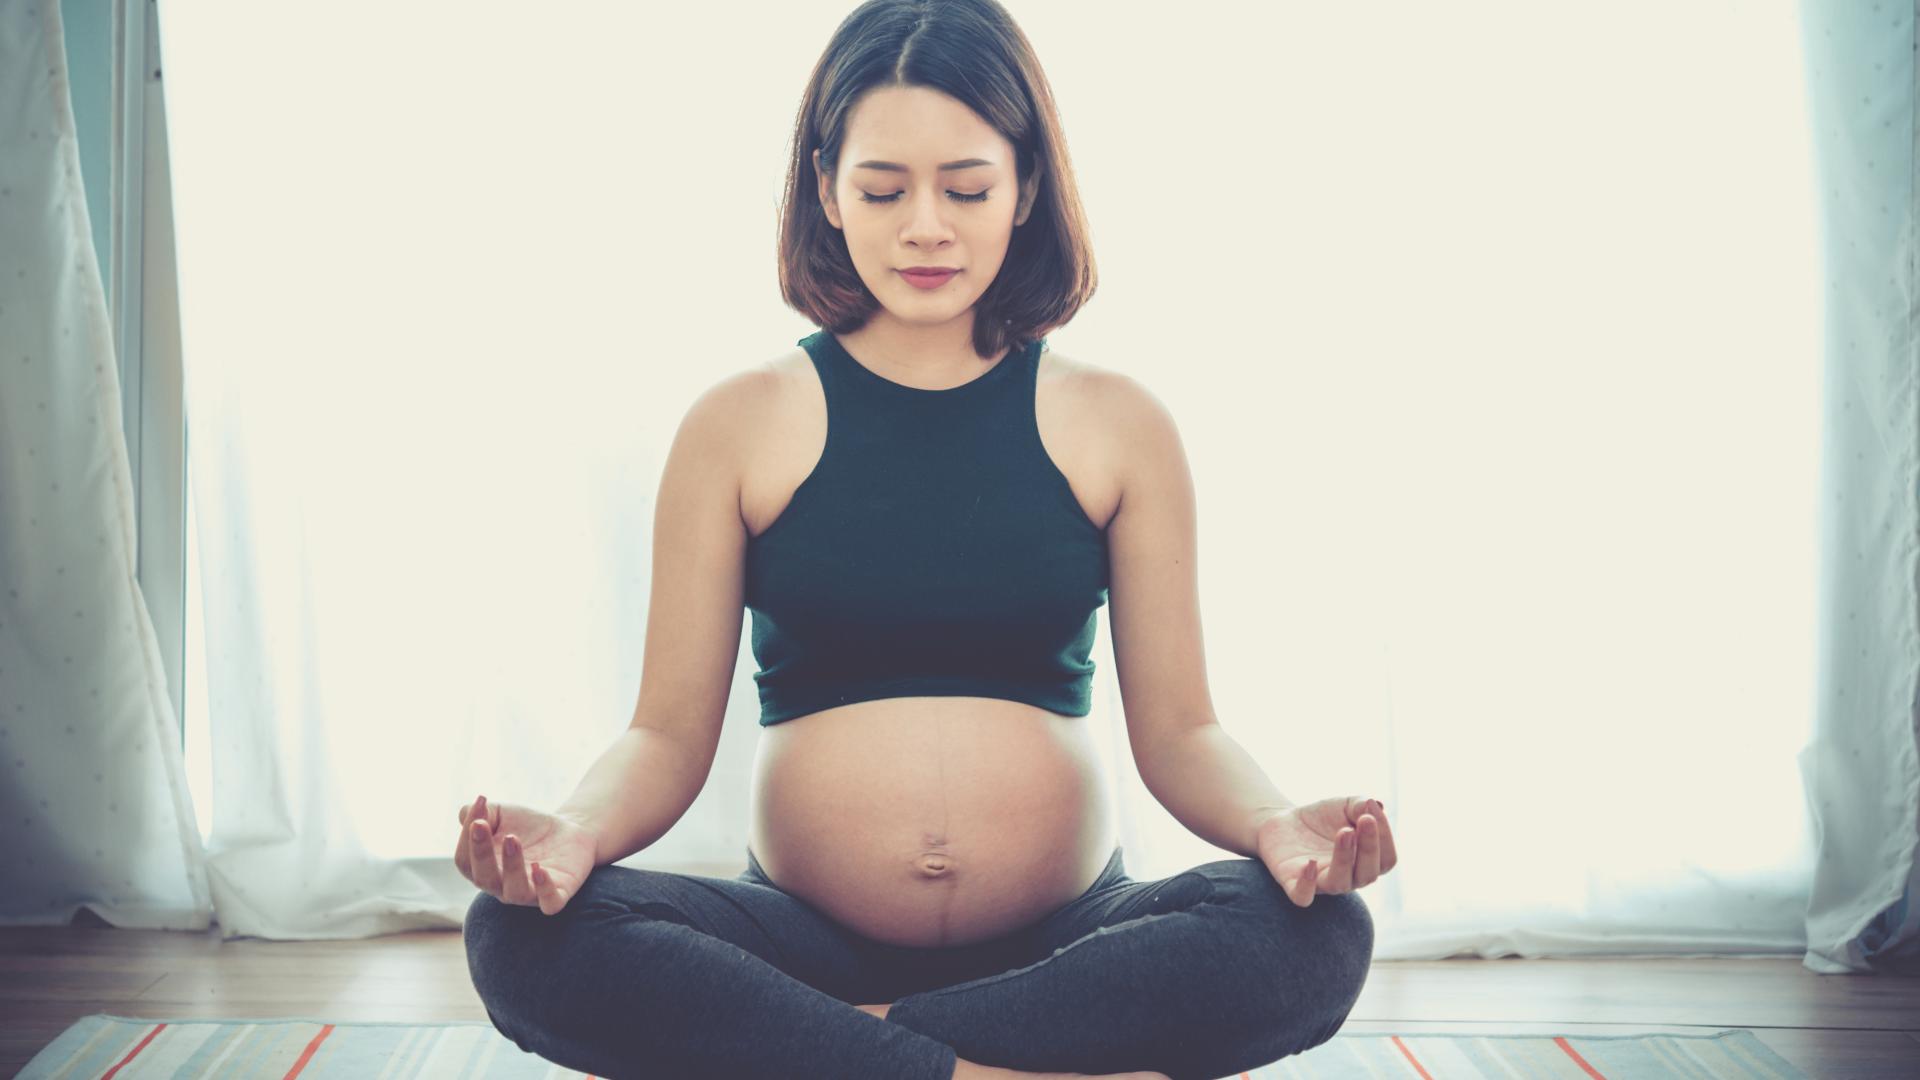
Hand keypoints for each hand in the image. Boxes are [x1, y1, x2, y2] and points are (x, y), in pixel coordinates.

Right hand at [454, 794, 599, 915]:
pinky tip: (540, 868)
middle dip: (481, 853)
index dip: (467, 836)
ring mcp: (530, 894)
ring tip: (512, 838)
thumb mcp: (501, 813)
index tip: (480, 804)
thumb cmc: (527, 825)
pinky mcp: (558, 894)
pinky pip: (550, 903)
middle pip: (484, 879)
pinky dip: (544, 890)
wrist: (569, 829)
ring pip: (514, 892)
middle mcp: (502, 887)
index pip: (465, 861)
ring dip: (511, 867)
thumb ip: (481, 812)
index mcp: (483, 870)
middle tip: (483, 825)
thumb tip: (464, 812)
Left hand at [1253, 796, 1395, 907]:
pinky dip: (1306, 885)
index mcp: (1366, 862)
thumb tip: (1376, 805)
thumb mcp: (1346, 805)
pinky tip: (1310, 862)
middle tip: (1364, 820)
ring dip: (1344, 858)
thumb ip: (1363, 805)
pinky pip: (1302, 897)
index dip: (1385, 837)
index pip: (1386, 860)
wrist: (1285, 820)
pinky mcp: (1293, 884)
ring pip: (1339, 883)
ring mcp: (1321, 882)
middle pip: (1368, 874)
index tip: (1373, 810)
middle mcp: (1348, 877)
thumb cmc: (1323, 817)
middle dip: (1370, 847)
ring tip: (1345, 832)